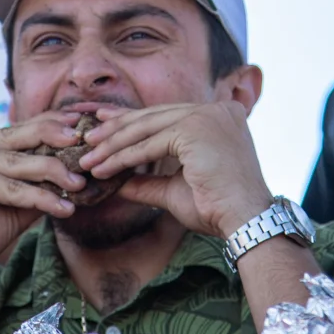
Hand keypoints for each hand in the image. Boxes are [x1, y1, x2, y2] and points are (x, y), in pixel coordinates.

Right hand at [0, 112, 85, 274]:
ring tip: (79, 185)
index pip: (18, 128)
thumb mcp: (11, 204)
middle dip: (57, 136)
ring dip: (56, 174)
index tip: (80, 121)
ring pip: (21, 163)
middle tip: (86, 140)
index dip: (51, 123)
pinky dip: (41, 198)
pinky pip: (12, 187)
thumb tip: (74, 177)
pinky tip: (63, 207)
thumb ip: (34, 185)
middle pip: (21, 135)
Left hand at [79, 102, 272, 238]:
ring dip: (114, 145)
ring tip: (88, 158)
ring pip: (147, 128)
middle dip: (116, 129)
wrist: (245, 223)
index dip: (132, 119)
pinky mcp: (196, 129)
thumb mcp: (175, 188)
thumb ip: (148, 180)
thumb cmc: (217, 209)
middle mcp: (215, 110)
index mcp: (218, 116)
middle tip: (88, 138)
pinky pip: (150, 143)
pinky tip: (104, 167)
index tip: (104, 123)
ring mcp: (207, 116)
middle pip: (154, 117)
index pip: (165, 115)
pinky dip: (124, 157)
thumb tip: (117, 182)